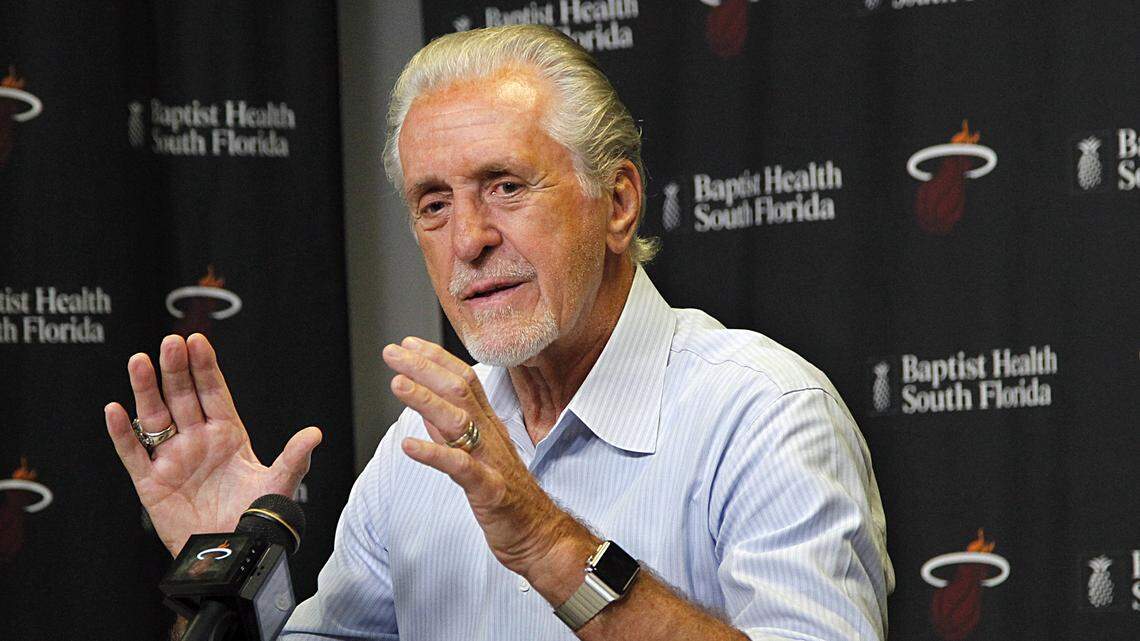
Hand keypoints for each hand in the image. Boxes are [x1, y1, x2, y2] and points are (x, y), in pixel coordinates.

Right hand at [105, 333, 321, 555]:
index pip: (214, 392)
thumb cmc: (257, 518)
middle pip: (182, 397)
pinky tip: (114, 410)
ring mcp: (173, 459)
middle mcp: (198, 440)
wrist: (234, 553)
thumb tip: (315, 433)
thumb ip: (293, 458)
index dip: (205, 367)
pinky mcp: (151, 483)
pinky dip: (122, 434)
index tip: (197, 341)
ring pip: (155, 417)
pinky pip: (133, 454)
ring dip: (146, 390)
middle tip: (170, 342)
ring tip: (139, 362)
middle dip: (176, 369)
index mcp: (228, 435)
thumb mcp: (278, 485)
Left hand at [382, 337, 595, 586]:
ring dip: (426, 400)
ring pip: (459, 422)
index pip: (464, 380)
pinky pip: (461, 468)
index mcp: (488, 426)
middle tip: (394, 353)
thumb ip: (452, 433)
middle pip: (459, 391)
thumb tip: (425, 410)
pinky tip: (409, 446)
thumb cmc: (508, 497)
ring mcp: (491, 460)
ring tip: (398, 384)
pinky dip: (434, 454)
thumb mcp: (476, 457)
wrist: (541, 536)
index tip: (408, 344)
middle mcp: (490, 436)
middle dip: (425, 368)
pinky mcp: (489, 489)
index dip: (436, 359)